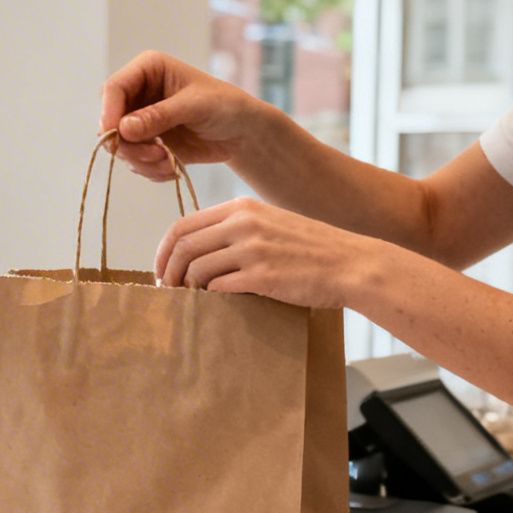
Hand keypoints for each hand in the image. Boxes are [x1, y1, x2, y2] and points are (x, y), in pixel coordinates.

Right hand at [99, 51, 266, 181]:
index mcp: (147, 71)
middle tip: (154, 155)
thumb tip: (124, 128)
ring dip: (140, 161)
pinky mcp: (145, 144)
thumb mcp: (195, 105)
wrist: (239, 131)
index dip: (109, 112)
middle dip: (127, 144)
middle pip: (109, 121)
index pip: (114, 89)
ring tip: (168, 163)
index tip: (114, 136)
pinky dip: (149, 170)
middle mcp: (137, 94)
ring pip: (119, 146)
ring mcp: (138, 121)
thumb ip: (160, 115)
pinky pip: (133, 162)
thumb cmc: (224, 105)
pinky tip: (171, 168)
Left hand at [155, 197, 387, 310]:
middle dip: (167, 272)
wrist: (352, 264)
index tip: (160, 270)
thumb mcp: (272, 223)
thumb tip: (199, 251)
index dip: (163, 251)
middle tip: (167, 290)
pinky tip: (212, 304)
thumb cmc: (312, 250)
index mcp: (243, 207)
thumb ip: (237, 229)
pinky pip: (217, 288)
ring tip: (188, 300)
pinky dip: (208, 298)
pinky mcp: (262, 276)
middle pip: (183, 247)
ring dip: (186, 288)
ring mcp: (253, 249)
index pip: (183, 225)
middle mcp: (244, 223)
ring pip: (196, 269)